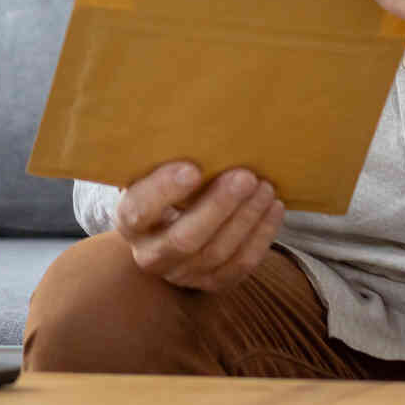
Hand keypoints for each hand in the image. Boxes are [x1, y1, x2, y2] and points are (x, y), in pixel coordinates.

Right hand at [113, 161, 283, 292]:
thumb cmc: (165, 185)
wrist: (168, 226)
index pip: (140, 211)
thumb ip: (165, 155)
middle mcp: (151, 254)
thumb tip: (197, 121)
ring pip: (218, 253)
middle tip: (245, 176)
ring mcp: (182, 274)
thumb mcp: (154, 170)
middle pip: (185, 239)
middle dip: (219, 206)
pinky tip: (274, 208)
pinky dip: (261, 236)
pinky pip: (240, 266)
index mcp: (130, 220)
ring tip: (265, 187)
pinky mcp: (211, 283)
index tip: (193, 168)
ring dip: (246, 218)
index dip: (164, 191)